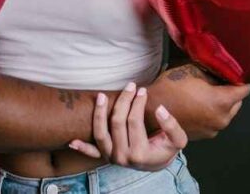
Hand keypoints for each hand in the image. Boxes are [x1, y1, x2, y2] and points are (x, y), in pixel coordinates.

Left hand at [67, 82, 187, 171]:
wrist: (157, 163)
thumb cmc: (166, 149)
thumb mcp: (178, 140)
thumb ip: (172, 126)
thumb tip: (159, 109)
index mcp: (140, 154)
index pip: (134, 121)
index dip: (138, 103)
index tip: (143, 90)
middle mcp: (123, 157)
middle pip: (117, 122)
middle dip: (123, 101)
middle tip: (130, 86)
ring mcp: (112, 158)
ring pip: (100, 134)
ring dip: (98, 113)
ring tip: (100, 96)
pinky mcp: (105, 157)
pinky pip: (91, 153)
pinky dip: (81, 147)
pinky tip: (72, 141)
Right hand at [145, 64, 249, 140]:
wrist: (152, 111)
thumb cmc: (170, 88)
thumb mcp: (192, 70)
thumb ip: (212, 71)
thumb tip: (222, 70)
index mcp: (221, 101)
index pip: (244, 89)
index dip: (240, 79)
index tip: (234, 73)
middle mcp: (222, 118)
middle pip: (238, 102)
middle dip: (230, 91)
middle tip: (217, 81)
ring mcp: (214, 129)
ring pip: (227, 112)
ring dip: (221, 103)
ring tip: (205, 93)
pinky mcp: (206, 135)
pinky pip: (216, 120)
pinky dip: (212, 113)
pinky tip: (199, 104)